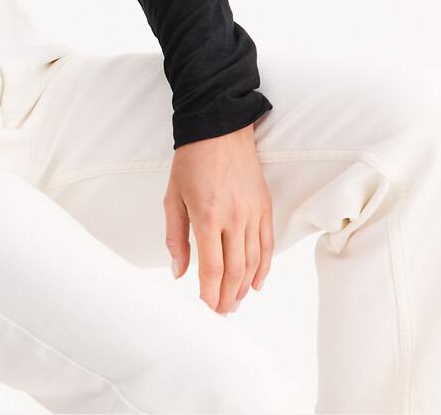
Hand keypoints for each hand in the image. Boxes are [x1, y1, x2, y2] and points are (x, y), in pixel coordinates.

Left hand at [164, 121, 271, 313]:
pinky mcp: (265, 206)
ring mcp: (253, 213)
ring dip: (245, 287)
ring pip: (253, 261)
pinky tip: (256, 284)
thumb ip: (175, 237)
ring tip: (235, 302)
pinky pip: (267, 245)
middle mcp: (234, 218)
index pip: (212, 267)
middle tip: (221, 312)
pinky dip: (263, 268)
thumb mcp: (173, 196)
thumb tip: (178, 272)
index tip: (206, 308)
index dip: (210, 293)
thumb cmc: (191, 160)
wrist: (219, 128)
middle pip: (235, 270)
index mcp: (207, 216)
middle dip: (228, 297)